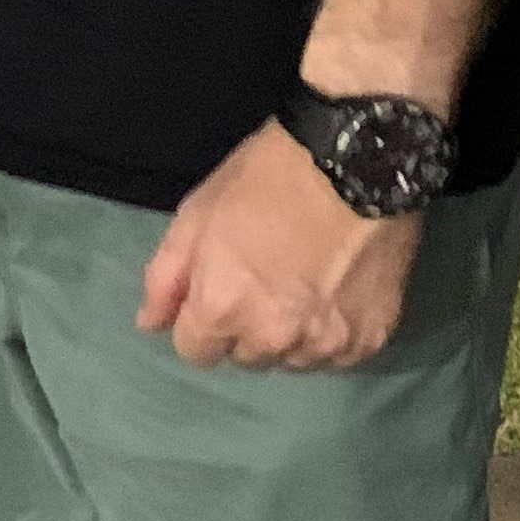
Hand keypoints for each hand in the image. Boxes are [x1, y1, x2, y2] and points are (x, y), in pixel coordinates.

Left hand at [137, 121, 420, 368]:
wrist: (357, 160)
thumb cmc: (268, 177)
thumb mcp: (198, 212)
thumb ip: (166, 276)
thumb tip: (149, 324)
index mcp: (222, 310)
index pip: (196, 352)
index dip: (201, 320)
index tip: (221, 288)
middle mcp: (271, 340)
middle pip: (245, 357)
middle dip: (246, 327)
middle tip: (266, 277)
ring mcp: (324, 344)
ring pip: (292, 360)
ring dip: (291, 335)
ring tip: (305, 284)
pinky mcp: (369, 340)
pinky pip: (338, 355)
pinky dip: (332, 333)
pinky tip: (338, 292)